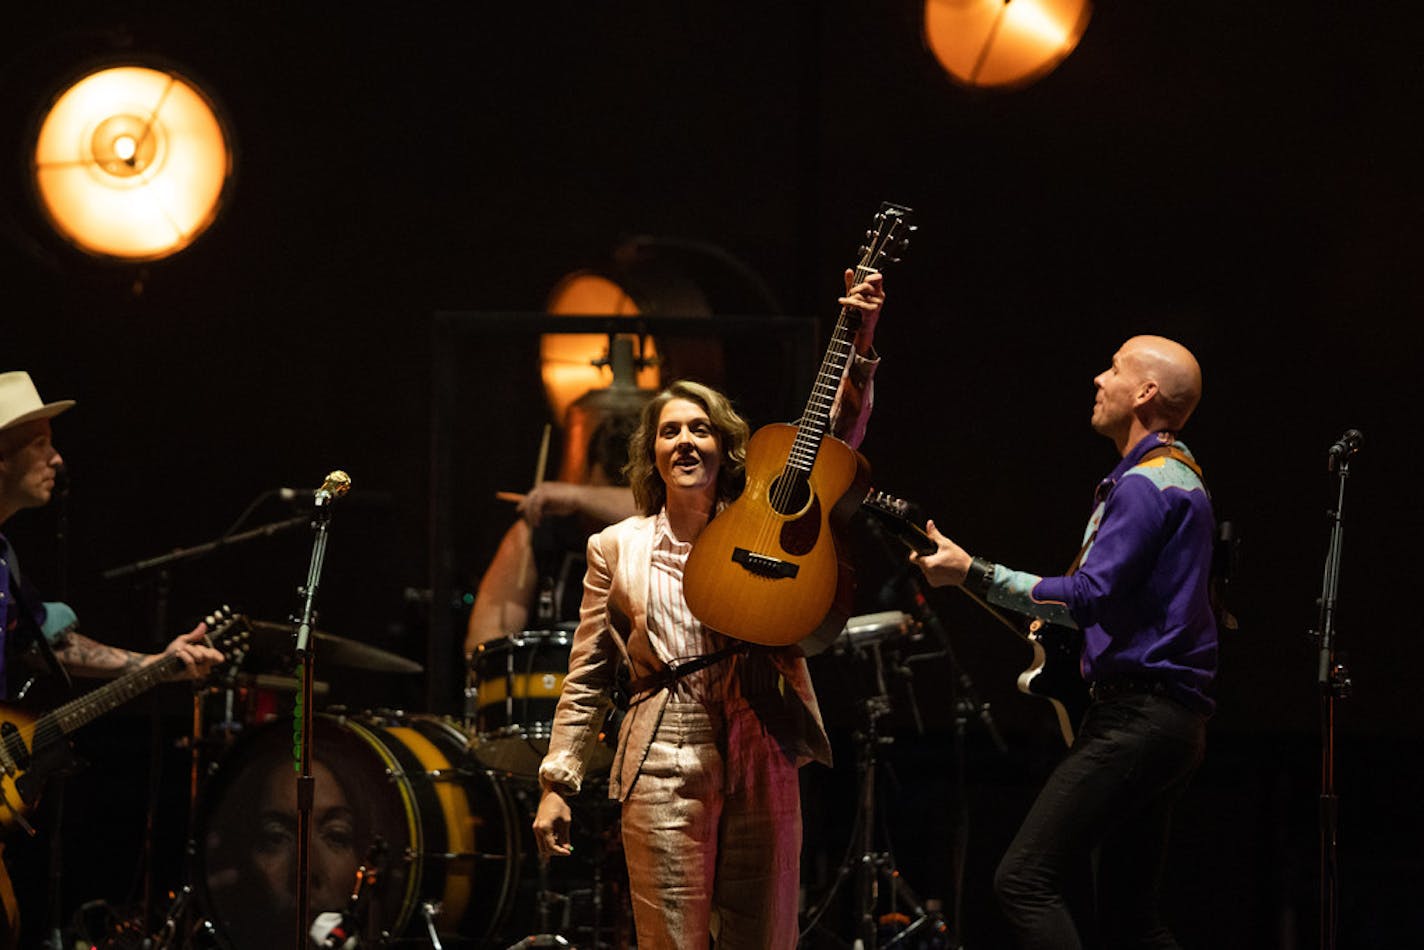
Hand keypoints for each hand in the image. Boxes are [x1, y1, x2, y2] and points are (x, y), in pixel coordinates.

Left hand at [154, 622, 224, 680]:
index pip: (219, 658)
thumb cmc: (173, 653)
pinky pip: (191, 661)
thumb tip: (203, 625)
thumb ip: (195, 634)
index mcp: (206, 660)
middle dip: (197, 648)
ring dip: (188, 651)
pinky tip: (179, 654)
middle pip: (209, 654)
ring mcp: (199, 672)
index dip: (214, 653)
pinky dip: (183, 655)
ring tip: (180, 652)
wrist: (161, 662)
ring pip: (199, 656)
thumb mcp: (184, 641)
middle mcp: (205, 667)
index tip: (202, 647)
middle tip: (188, 648)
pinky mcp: (192, 675)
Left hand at [518, 482, 636, 528]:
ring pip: (530, 503)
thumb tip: (540, 516)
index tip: (522, 515)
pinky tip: (538, 523)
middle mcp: (543, 486)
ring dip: (531, 515)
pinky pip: (536, 506)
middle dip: (525, 511)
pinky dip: (535, 515)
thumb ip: (548, 509)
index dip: (525, 505)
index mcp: (545, 487)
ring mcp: (544, 489)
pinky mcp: (546, 494)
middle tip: (527, 523)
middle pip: (528, 499)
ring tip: (534, 526)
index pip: (531, 496)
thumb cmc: (574, 503)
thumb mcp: (558, 506)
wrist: (585, 499)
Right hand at [532, 787, 573, 857]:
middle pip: (544, 849)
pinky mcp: (536, 826)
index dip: (560, 852)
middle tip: (566, 850)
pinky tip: (558, 837)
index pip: (551, 847)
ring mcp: (536, 828)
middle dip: (555, 851)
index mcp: (545, 827)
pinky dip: (550, 841)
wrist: (552, 793)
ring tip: (563, 842)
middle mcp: (537, 829)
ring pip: (542, 845)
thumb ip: (565, 837)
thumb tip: (567, 849)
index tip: (569, 853)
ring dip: (552, 847)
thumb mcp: (566, 822)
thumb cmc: (560, 805)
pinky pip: (542, 839)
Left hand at [840, 269, 884, 353]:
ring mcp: (877, 303)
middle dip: (854, 290)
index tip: (863, 281)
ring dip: (850, 299)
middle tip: (850, 295)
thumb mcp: (854, 295)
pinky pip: (857, 303)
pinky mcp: (872, 311)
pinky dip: (848, 302)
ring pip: (859, 295)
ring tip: (848, 304)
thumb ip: (851, 283)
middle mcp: (880, 296)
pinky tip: (841, 301)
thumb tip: (848, 270)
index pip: (878, 277)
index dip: (870, 277)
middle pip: (864, 285)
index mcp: (878, 290)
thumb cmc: (858, 312)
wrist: (861, 330)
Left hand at [909, 519, 972, 587]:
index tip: (923, 548)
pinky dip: (934, 570)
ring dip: (930, 563)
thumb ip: (935, 535)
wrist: (969, 573)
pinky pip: (930, 574)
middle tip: (936, 553)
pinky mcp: (935, 583)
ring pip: (925, 568)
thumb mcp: (946, 544)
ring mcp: (931, 580)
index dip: (916, 551)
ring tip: (941, 559)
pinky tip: (943, 566)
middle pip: (920, 562)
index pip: (913, 557)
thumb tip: (929, 524)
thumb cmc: (959, 559)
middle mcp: (928, 573)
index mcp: (929, 564)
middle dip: (926, 556)